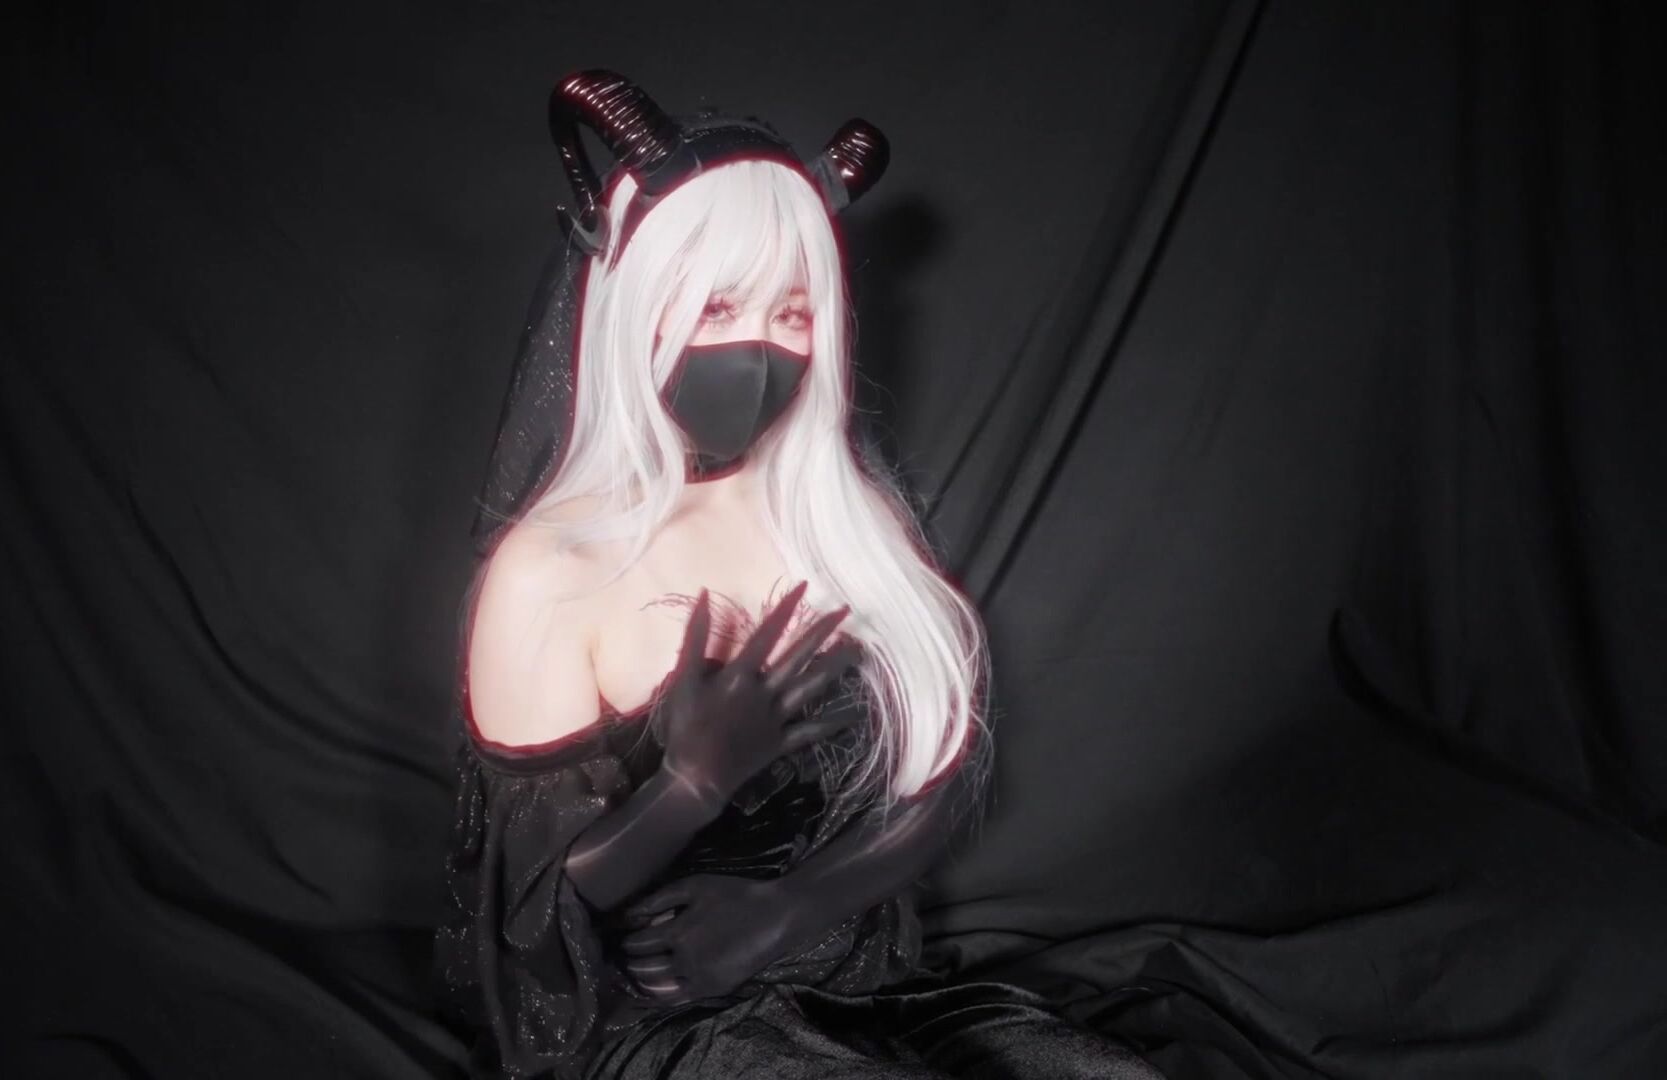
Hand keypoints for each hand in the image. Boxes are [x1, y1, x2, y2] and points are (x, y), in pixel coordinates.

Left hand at [617, 874, 802, 1004]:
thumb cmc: (734, 895)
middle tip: (612, 961)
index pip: (639, 943)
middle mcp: (685, 961)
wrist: (775, 917)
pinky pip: (675, 999)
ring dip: (637, 982)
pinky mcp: (712, 990)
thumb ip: (659, 899)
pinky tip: (644, 995)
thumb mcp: (695, 886)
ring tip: (624, 976)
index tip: (615, 940)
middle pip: (644, 968)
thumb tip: (627, 913)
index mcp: (679, 933)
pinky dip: (656, 998)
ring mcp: (699, 980)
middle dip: (625, 964)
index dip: (624, 942)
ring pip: (656, 987)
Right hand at [658, 581, 862, 808]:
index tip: (804, 586)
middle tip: (846, 611)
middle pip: (799, 656)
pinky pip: (810, 731)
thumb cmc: (686, 727)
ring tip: (859, 651)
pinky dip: (832, 724)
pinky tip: (856, 716)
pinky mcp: (780, 742)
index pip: (768, 633)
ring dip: (835, 668)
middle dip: (822, 632)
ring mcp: (776, 718)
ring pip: (811, 688)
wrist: (695, 777)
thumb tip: (705, 595)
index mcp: (740, 675)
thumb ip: (695, 637)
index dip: (786, 608)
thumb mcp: (684, 679)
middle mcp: (765, 692)